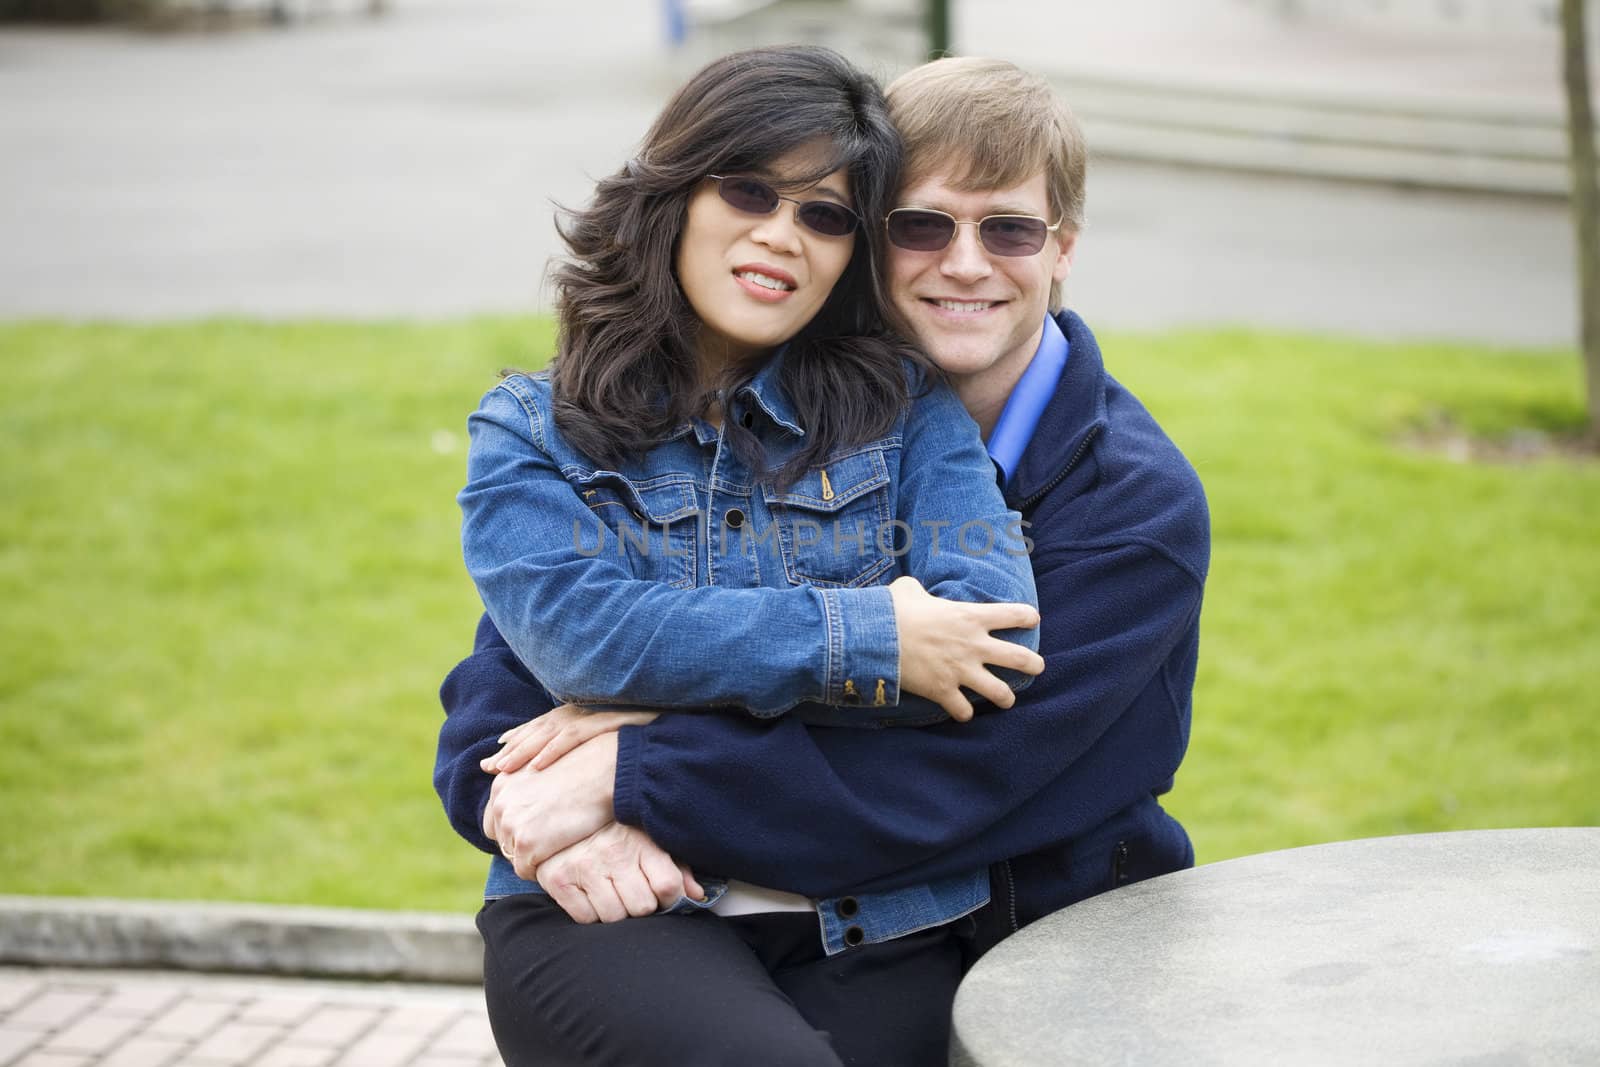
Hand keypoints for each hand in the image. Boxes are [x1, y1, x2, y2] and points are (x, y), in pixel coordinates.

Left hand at [482, 704, 658, 773]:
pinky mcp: (611, 721)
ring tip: (504, 770)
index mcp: (591, 712)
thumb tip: (579, 777)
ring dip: (526, 749)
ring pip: (553, 730)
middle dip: (516, 746)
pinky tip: (537, 766)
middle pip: (544, 726)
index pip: (549, 725)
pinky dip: (553, 750)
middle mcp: (593, 709)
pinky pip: (575, 735)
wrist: (685, 733)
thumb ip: (598, 755)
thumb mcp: (622, 748)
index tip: (499, 755)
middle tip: (491, 767)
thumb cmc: (657, 744)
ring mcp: (602, 713)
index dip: (522, 737)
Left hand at [484, 733, 617, 878]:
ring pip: (513, 857)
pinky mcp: (526, 843)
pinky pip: (526, 870)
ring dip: (532, 858)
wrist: (604, 774)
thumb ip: (522, 780)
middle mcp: (501, 804)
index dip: (514, 831)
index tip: (537, 832)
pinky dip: (540, 870)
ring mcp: (511, 824)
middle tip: (551, 841)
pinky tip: (560, 857)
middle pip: (503, 842)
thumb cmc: (583, 768)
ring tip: (558, 847)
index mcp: (502, 785)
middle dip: (522, 845)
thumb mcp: (543, 765)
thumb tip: (495, 774)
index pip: (493, 822)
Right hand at [535, 821, 704, 923]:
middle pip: (642, 906)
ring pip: (614, 916)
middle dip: (643, 906)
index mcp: (639, 840)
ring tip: (613, 893)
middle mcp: (612, 852)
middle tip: (634, 892)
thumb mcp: (650, 841)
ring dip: (617, 912)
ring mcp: (584, 866)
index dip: (671, 899)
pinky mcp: (559, 881)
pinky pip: (585, 918)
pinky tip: (592, 894)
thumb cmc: (615, 835)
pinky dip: (591, 913)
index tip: (665, 896)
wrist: (561, 817)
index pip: (668, 885)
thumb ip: (677, 868)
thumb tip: (696, 896)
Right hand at [889, 575, 1043, 721]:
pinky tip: (961, 711)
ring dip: (1006, 697)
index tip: (1031, 619)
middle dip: (1034, 664)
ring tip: (1006, 699)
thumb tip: (914, 592)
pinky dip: (964, 713)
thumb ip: (921, 591)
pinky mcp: (944, 691)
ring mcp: (962, 671)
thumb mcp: (909, 589)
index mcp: (971, 616)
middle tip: (1037, 667)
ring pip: (1002, 693)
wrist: (875, 637)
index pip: (1015, 614)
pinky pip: (964, 711)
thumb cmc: (892, 610)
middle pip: (1021, 658)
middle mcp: (974, 645)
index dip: (1027, 617)